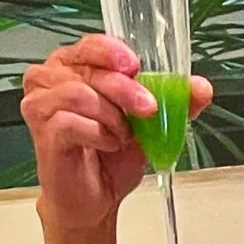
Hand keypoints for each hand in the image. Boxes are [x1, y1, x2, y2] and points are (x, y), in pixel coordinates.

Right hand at [20, 35, 213, 235]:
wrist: (95, 199)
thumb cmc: (111, 156)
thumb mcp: (150, 125)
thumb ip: (174, 103)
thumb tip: (202, 87)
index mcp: (75, 65)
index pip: (91, 45)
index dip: (113, 52)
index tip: (135, 66)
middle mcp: (52, 77)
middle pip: (90, 70)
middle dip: (125, 90)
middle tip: (147, 109)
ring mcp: (41, 102)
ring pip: (80, 94)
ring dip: (112, 117)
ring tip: (121, 136)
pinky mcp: (42, 129)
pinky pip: (72, 122)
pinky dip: (98, 135)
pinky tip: (107, 145)